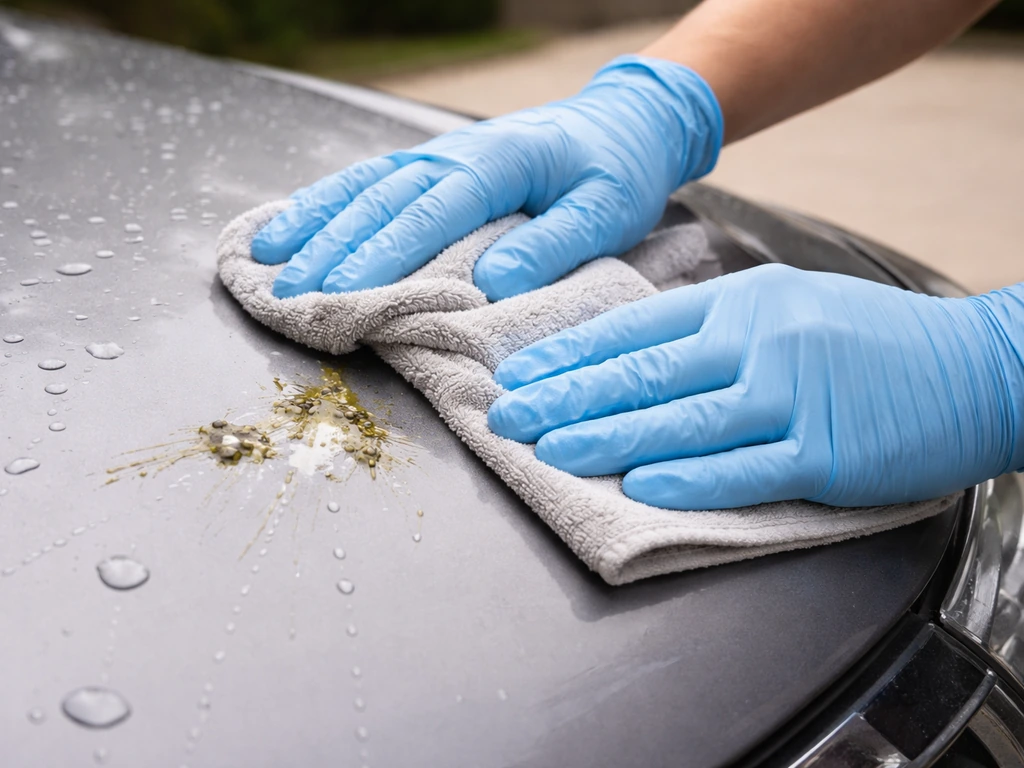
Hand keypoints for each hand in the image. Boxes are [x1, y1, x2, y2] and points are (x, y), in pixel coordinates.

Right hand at [250, 55, 721, 300]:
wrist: (624, 123)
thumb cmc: (617, 171)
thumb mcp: (607, 211)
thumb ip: (553, 245)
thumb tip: (492, 283)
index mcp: (498, 162)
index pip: (431, 214)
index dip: (383, 256)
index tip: (343, 293)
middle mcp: (454, 153)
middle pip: (381, 201)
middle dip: (332, 250)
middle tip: (289, 295)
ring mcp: (437, 154)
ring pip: (363, 187)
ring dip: (314, 224)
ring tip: (265, 260)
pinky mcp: (431, 164)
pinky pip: (368, 181)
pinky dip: (324, 203)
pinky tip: (290, 225)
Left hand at [487, 264, 1023, 508]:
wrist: (977, 366)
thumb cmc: (871, 340)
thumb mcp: (785, 308)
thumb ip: (713, 331)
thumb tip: (633, 359)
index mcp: (742, 304)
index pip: (634, 330)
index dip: (570, 355)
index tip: (520, 376)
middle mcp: (758, 342)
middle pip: (642, 373)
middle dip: (565, 397)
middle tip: (507, 416)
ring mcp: (792, 396)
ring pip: (680, 420)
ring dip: (606, 437)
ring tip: (551, 451)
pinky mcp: (825, 452)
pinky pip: (744, 469)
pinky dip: (689, 479)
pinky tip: (642, 485)